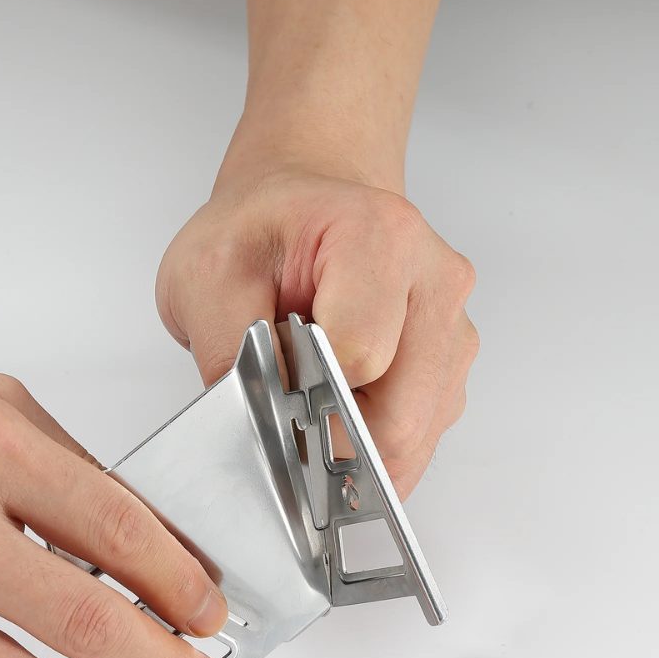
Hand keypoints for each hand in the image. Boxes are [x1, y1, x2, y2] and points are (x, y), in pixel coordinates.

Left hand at [156, 167, 478, 498]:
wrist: (304, 213)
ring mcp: (453, 329)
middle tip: (286, 413)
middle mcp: (435, 283)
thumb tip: (255, 428)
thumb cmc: (260, 234)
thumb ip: (224, 350)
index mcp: (381, 239)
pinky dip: (372, 441)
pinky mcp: (452, 367)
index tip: (270, 391)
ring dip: (354, 443)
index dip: (306, 395)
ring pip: (414, 438)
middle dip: (333, 438)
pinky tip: (339, 404)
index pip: (358, 357)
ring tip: (313, 398)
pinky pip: (420, 436)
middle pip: (399, 417)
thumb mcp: (205, 276)